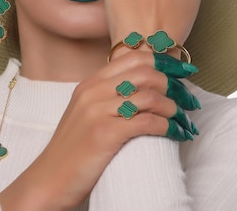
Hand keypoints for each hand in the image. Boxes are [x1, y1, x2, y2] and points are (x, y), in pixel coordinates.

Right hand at [0, 51, 198, 210]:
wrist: (48, 180)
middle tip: (188, 100)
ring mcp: (98, 111)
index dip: (163, 62)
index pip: (134, 57)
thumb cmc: (72, 151)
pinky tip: (176, 134)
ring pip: (151, 97)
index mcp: (90, 83)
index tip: (183, 73)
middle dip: (174, 85)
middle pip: (146, 73)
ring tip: (183, 120)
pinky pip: (148, 122)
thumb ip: (108, 96)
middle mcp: (93, 91)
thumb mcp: (85, 113)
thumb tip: (145, 89)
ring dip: (175, 108)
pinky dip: (169, 127)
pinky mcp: (105, 133)